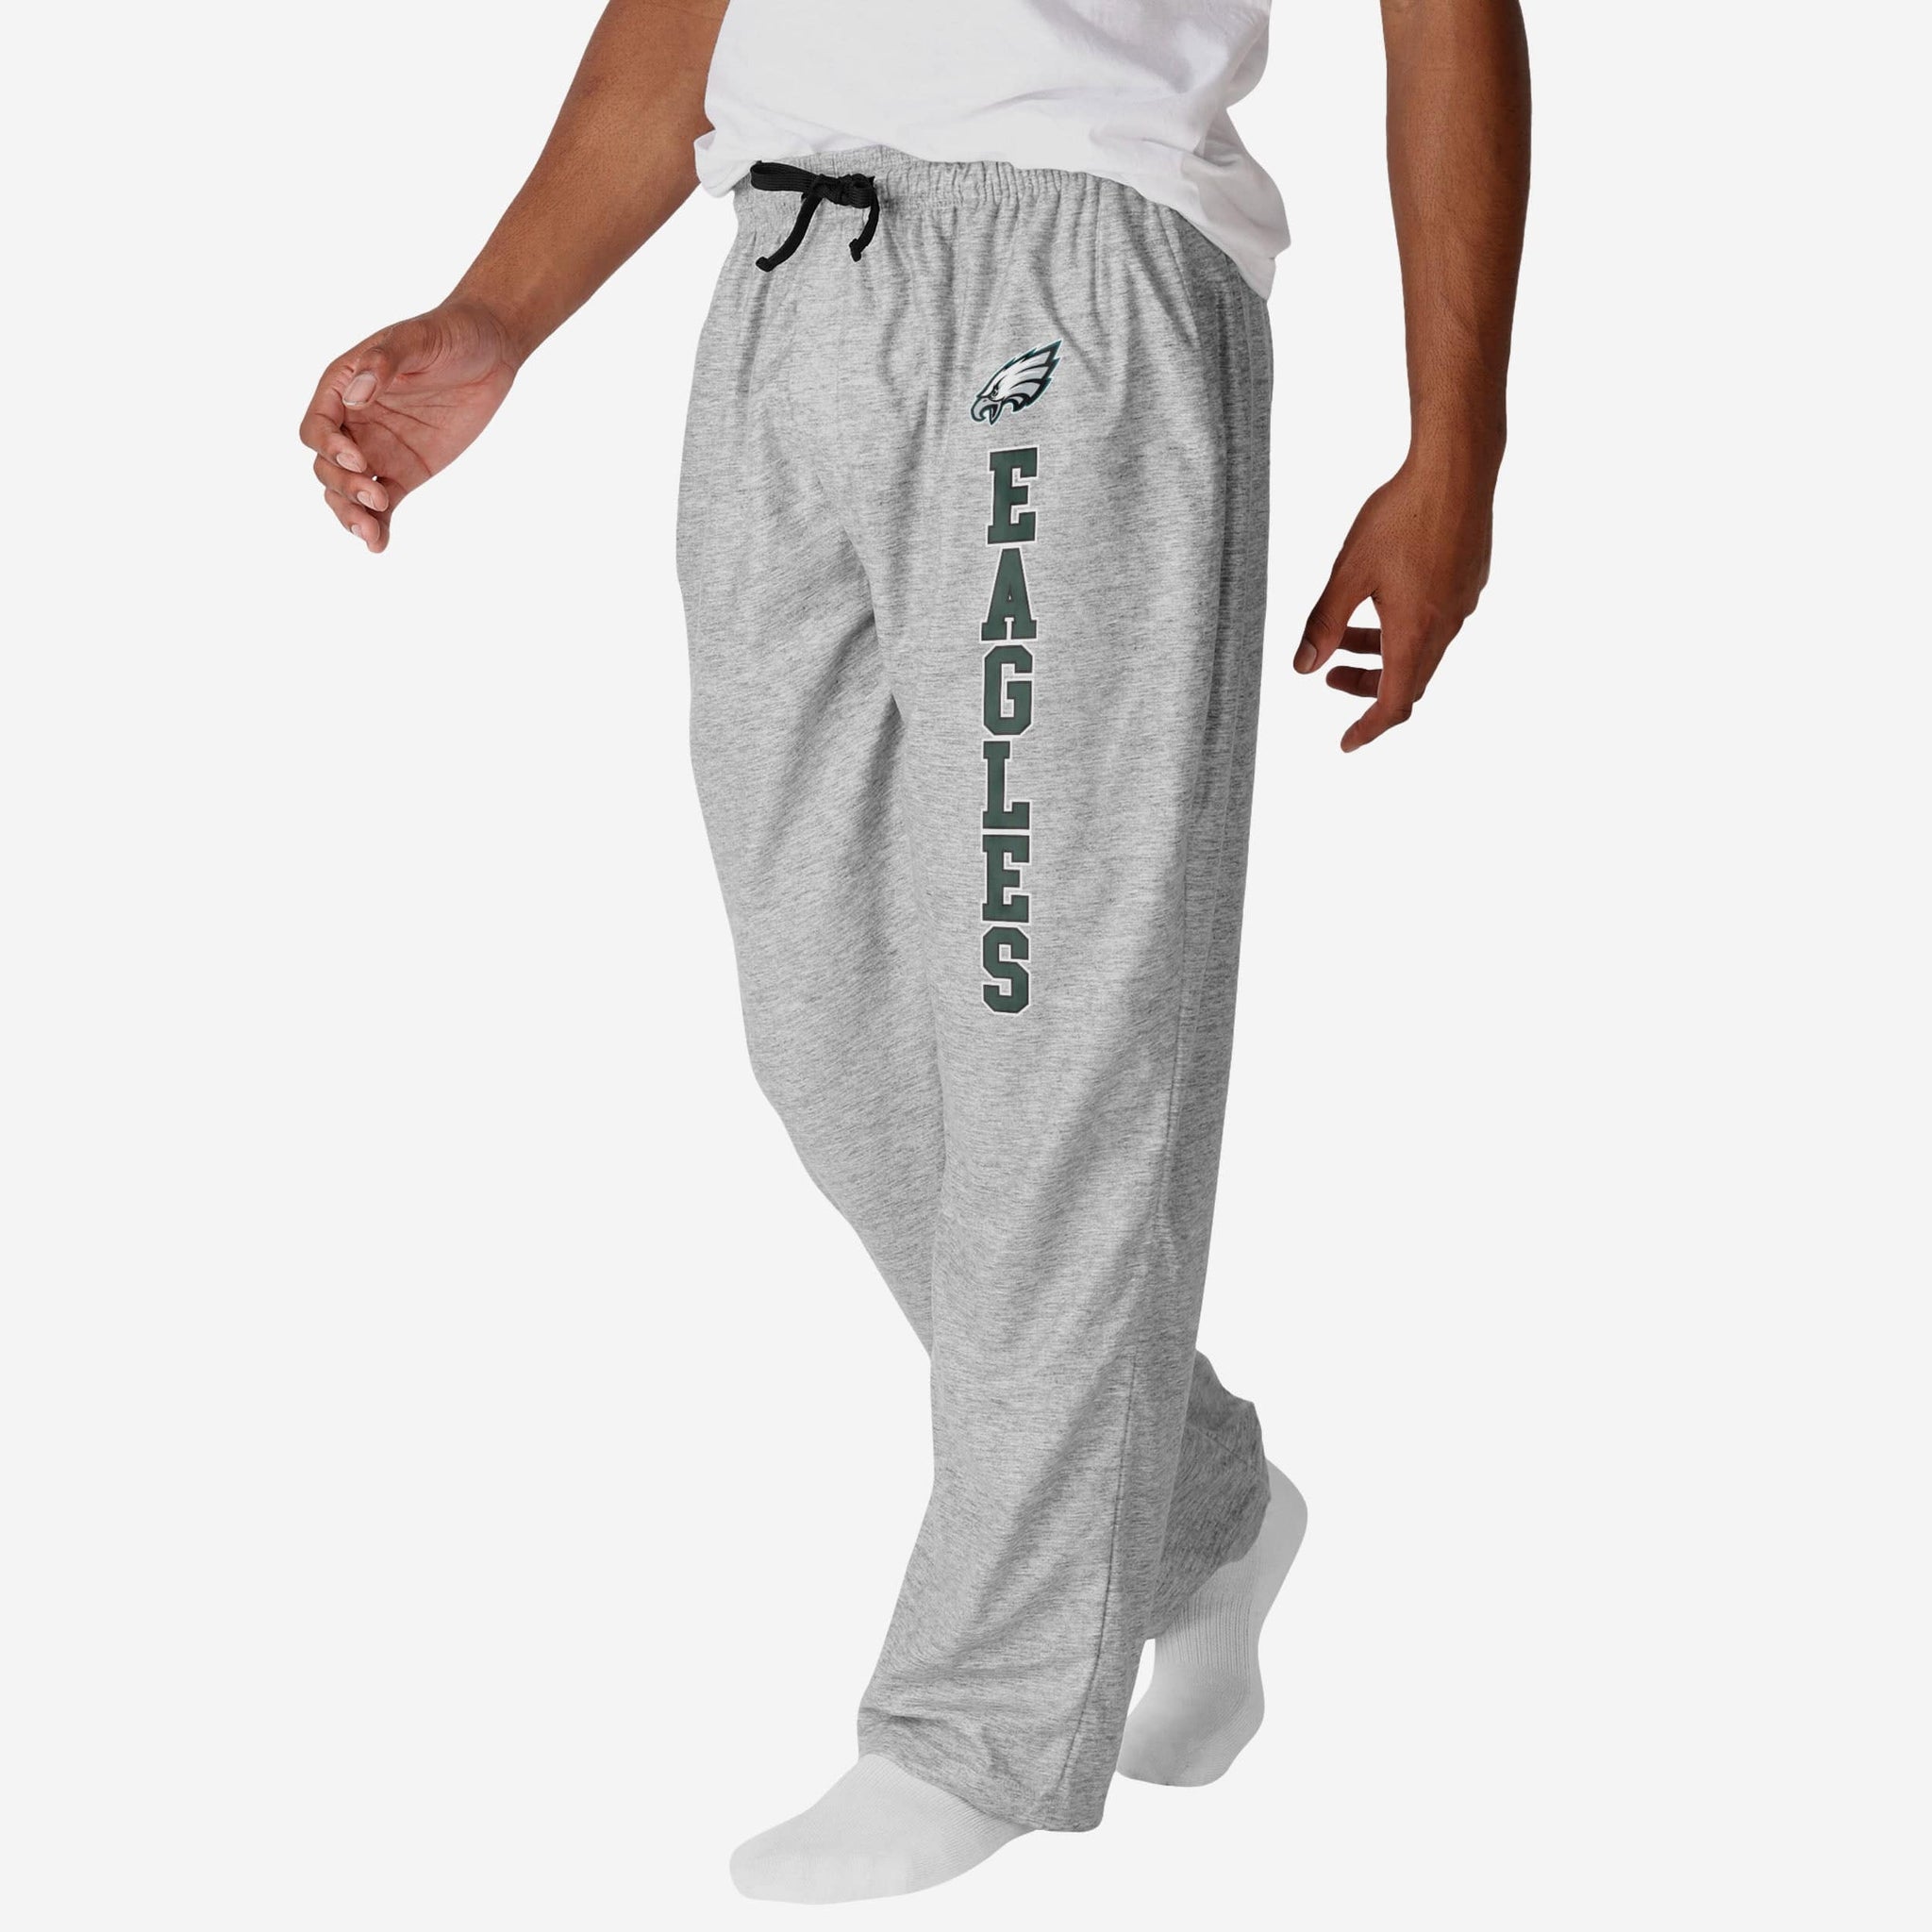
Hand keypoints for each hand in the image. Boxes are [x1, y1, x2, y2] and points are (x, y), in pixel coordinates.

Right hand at [298, 300, 521, 552]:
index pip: (317, 427)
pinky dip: (379, 526)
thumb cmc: (448, 334)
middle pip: (327, 467)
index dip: (328, 448)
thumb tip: (356, 396)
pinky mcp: (405, 473)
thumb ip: (383, 364)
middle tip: (375, 499)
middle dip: (343, 488)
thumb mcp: (417, 339)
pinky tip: (380, 545)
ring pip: (348, 492)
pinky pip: (383, 506)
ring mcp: (377, 450)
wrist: (490, 350)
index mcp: (342, 388)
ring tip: (370, 535)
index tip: (357, 460)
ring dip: (351, 515)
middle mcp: (353, 423)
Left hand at [1293, 451, 1498, 751]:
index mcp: (1416, 632)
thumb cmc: (1401, 516)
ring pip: (1421, 647)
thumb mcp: (1348, 573)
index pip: (1394, 703)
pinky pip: (1436, 620)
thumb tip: (1303, 668)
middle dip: (1367, 687)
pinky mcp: (1469, 578)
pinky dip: (1404, 626)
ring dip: (1382, 650)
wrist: (1457, 467)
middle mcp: (1446, 625)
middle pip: (1407, 680)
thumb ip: (1323, 624)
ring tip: (1344, 632)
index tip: (1346, 742)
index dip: (1368, 728)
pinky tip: (1383, 596)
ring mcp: (1462, 602)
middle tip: (1331, 677)